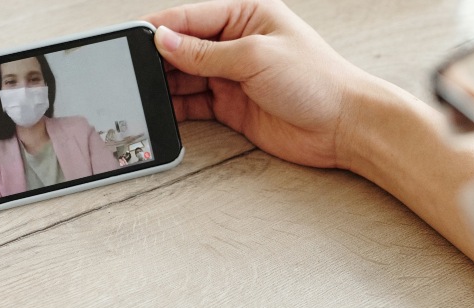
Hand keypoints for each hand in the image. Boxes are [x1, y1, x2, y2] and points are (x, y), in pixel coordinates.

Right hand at [146, 0, 374, 168]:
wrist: (344, 126)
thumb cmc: (316, 81)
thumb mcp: (255, 57)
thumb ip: (206, 52)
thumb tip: (164, 41)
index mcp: (245, 14)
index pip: (190, 17)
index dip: (159, 28)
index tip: (129, 38)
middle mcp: (236, 42)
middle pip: (182, 47)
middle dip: (157, 59)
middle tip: (129, 72)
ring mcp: (232, 76)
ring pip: (184, 77)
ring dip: (163, 85)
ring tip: (140, 93)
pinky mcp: (231, 106)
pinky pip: (193, 104)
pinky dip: (175, 109)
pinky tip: (160, 112)